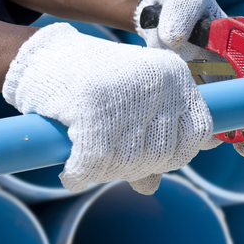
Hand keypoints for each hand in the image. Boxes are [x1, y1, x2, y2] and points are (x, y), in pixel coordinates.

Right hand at [3, 23, 214, 194]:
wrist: (43, 56)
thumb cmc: (93, 81)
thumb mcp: (133, 103)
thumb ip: (152, 138)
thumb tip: (152, 187)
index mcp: (176, 75)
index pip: (200, 131)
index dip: (179, 154)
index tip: (154, 159)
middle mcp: (159, 80)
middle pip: (165, 153)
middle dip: (138, 168)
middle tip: (112, 164)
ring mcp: (127, 91)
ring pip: (131, 162)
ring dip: (107, 174)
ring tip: (90, 165)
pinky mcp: (91, 105)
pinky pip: (96, 162)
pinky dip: (81, 175)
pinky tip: (72, 172)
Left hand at [135, 0, 243, 157]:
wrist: (150, 7)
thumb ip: (183, 8)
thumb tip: (173, 36)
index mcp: (238, 53)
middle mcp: (224, 76)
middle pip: (240, 111)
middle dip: (240, 133)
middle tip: (239, 146)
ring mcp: (199, 90)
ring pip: (209, 123)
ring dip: (203, 142)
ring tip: (188, 155)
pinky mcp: (174, 98)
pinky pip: (176, 125)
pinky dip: (166, 148)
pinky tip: (151, 173)